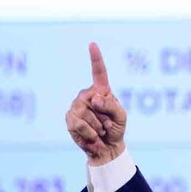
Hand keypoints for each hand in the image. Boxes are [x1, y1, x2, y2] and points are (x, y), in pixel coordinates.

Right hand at [65, 42, 126, 165]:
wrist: (106, 147)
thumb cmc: (116, 129)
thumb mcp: (121, 116)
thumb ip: (111, 106)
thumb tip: (94, 98)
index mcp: (101, 90)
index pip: (98, 72)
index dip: (95, 58)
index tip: (92, 44)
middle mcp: (86, 95)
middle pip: (93, 101)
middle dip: (104, 117)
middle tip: (106, 125)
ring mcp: (76, 106)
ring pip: (85, 114)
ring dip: (97, 127)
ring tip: (99, 131)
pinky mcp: (69, 118)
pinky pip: (79, 124)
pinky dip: (89, 133)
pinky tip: (92, 137)